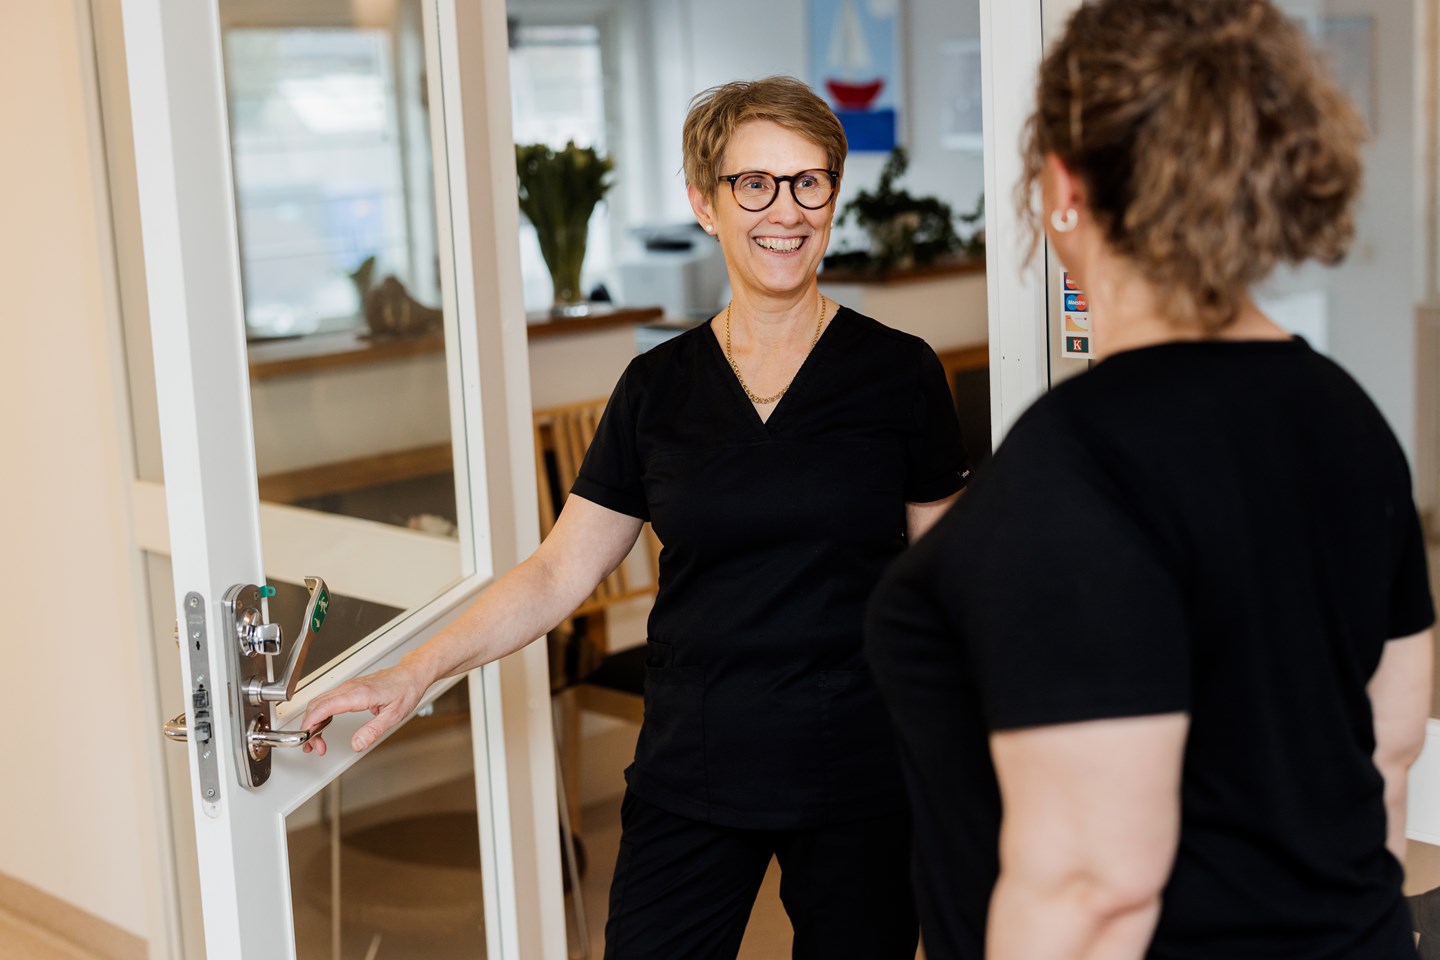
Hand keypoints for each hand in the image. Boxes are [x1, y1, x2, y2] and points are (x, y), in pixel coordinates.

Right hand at [301, 659, 430, 755]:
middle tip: (314, 747)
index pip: (324, 707)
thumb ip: (373, 730)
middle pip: (316, 705)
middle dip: (309, 728)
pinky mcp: (349, 689)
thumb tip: (357, 744)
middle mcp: (350, 688)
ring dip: (313, 722)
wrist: (411, 674)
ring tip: (317, 742)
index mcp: (358, 694)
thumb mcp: (393, 715)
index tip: (307, 738)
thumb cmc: (405, 690)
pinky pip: (327, 700)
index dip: (311, 723)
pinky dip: (320, 714)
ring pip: (319, 702)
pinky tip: (323, 726)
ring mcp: (348, 687)